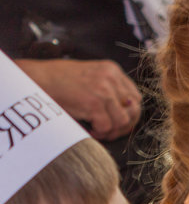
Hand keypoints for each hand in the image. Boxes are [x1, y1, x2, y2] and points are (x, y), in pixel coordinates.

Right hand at [16, 58, 141, 140]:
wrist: (38, 79)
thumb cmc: (61, 81)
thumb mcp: (91, 77)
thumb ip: (110, 90)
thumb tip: (127, 115)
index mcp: (112, 70)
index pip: (135, 97)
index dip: (130, 114)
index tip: (118, 122)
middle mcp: (111, 78)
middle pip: (134, 110)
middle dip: (124, 126)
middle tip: (109, 131)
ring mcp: (104, 90)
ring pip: (122, 121)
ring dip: (111, 131)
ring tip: (97, 130)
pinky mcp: (94, 103)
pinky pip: (107, 127)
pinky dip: (99, 133)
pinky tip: (89, 129)